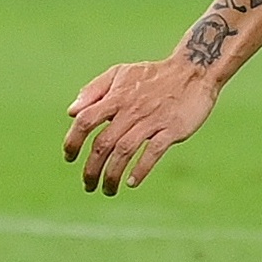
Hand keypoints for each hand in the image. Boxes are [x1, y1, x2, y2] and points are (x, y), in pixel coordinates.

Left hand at [63, 56, 217, 194]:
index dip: (73, 140)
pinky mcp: (172, 129)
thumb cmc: (152, 76)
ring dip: (112, 174)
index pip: (86, 120)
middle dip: (92, 168)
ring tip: (107, 190)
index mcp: (116, 97)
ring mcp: (151, 120)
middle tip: (87, 185)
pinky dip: (141, 168)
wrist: (192, 71)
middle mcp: (130, 110)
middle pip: (103, 143)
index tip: (69, 157)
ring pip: (124, 151)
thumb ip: (93, 91)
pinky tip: (132, 182)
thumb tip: (71, 112)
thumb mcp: (119, 74)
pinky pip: (153, 152)